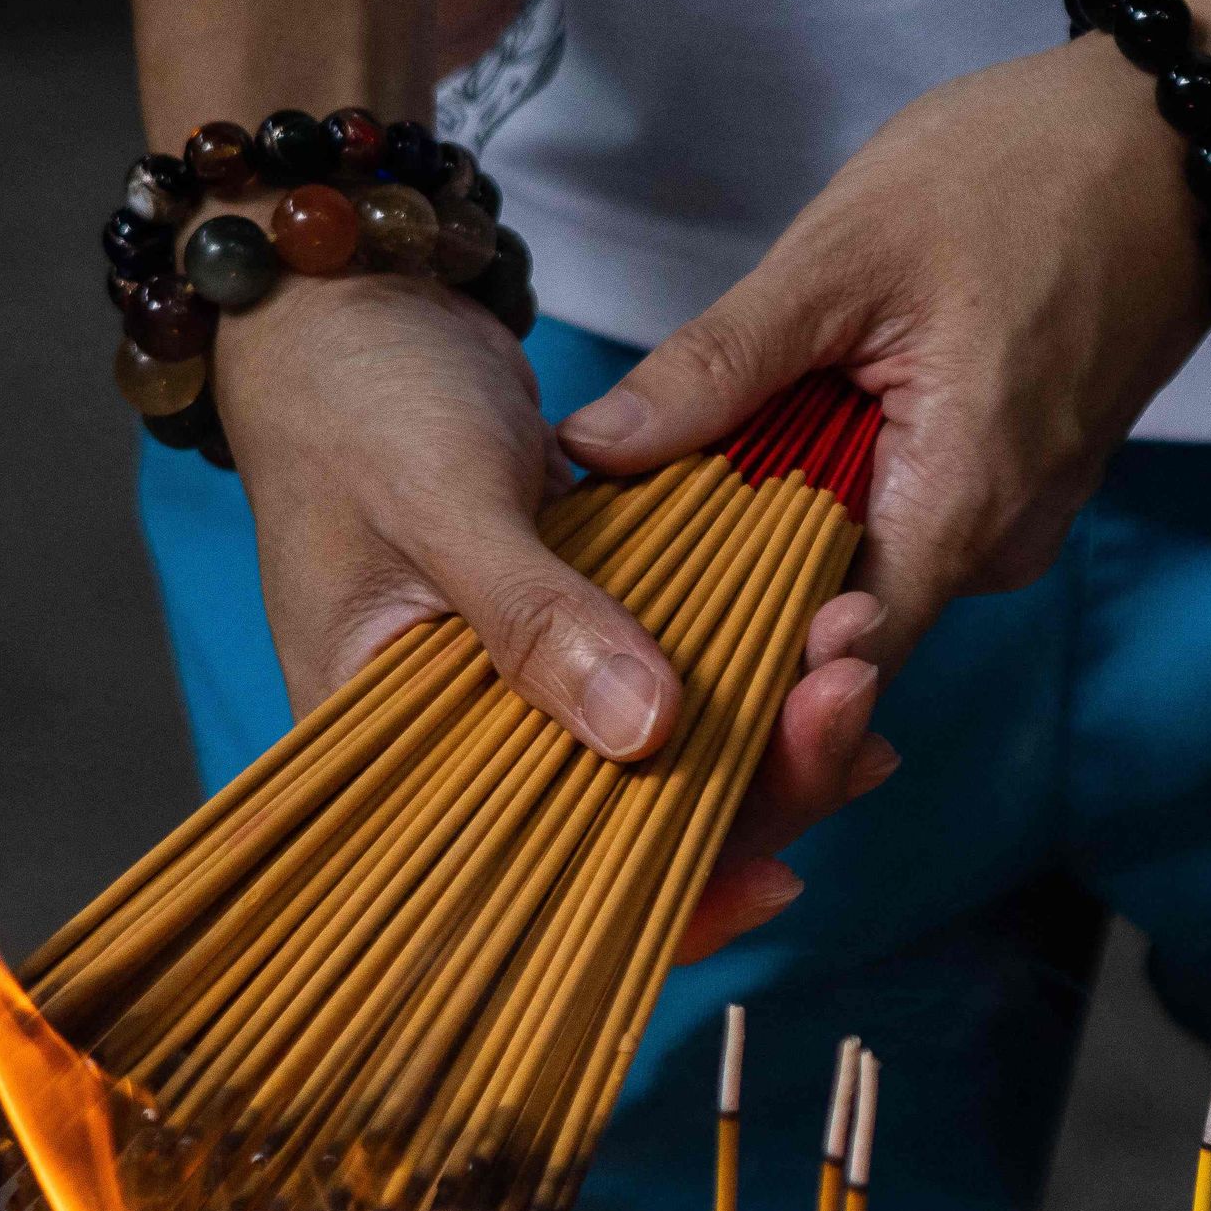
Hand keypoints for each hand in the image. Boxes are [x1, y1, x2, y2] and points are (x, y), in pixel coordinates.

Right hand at [206, 269, 887, 959]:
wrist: (352, 304)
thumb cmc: (357, 399)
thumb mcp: (443, 498)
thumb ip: (536, 615)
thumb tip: (648, 731)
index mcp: (387, 753)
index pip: (524, 888)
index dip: (654, 906)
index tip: (774, 877)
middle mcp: (456, 743)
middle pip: (622, 831)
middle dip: (749, 795)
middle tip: (855, 722)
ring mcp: (522, 686)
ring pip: (661, 759)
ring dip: (767, 731)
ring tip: (857, 671)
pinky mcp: (573, 629)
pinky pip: (668, 678)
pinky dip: (744, 666)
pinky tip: (829, 646)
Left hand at [551, 0, 1210, 669]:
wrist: (1173, 135)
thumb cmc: (1027, 173)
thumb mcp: (844, 257)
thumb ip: (720, 366)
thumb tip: (593, 448)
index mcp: (959, 511)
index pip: (829, 674)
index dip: (729, 676)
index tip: (631, 636)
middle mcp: (997, 546)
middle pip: (835, 624)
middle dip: (727, 590)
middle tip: (616, 531)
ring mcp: (1016, 517)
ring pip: (865, 564)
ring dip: (774, 529)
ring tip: (680, 467)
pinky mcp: (1017, 480)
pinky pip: (905, 517)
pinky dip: (830, 489)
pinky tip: (768, 436)